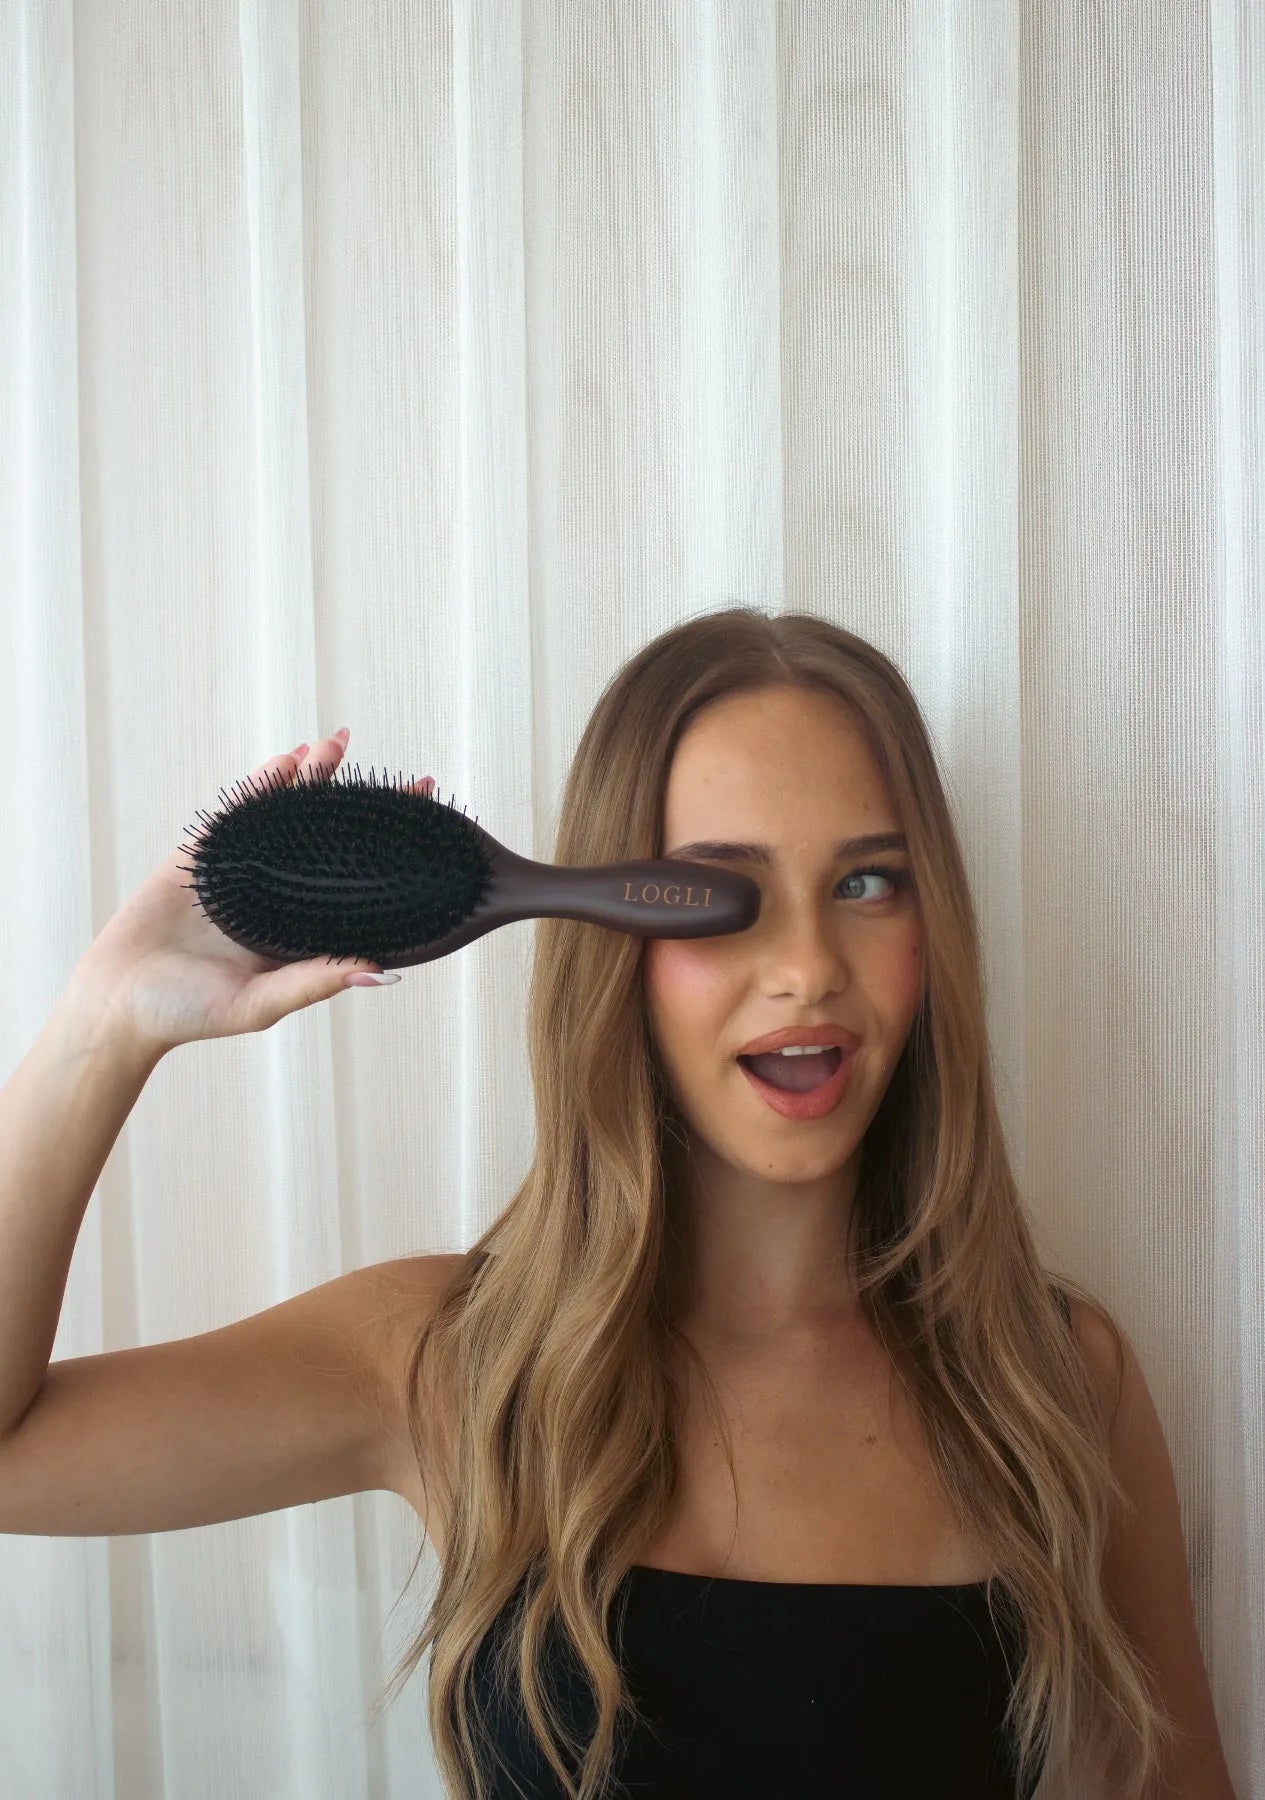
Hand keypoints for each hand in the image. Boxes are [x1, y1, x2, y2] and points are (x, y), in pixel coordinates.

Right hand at [65, 732, 435, 1058]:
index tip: (435, 837)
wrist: (117, 1001)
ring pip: (288, 819)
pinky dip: (264, 784)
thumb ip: (315, 980)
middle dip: (367, 810)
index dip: (395, 862)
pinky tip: (289, 760)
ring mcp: (242, 872)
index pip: (359, 889)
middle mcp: (279, 897)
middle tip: (410, 781)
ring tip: (343, 745)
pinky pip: (240, 812)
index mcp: (300, 932)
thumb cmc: (189, 1014)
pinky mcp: (205, 855)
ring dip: (315, 782)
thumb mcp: (259, 1003)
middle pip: (333, 843)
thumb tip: (381, 971)